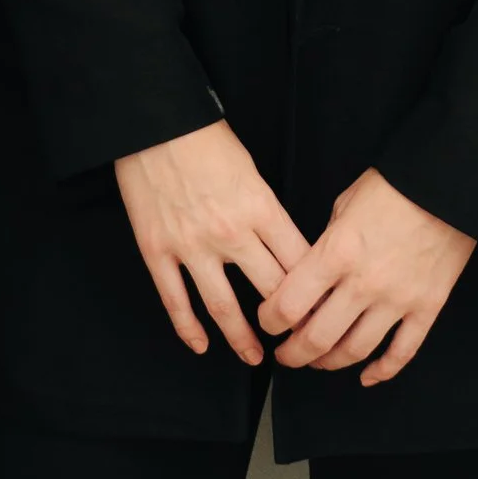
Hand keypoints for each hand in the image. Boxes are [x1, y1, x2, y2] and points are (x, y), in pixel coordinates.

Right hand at [114, 121, 309, 366]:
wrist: (154, 120)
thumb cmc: (205, 138)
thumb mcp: (250, 168)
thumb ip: (266, 209)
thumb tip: (284, 247)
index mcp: (259, 206)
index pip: (298, 262)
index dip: (315, 292)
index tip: (323, 310)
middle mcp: (230, 232)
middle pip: (270, 290)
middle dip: (289, 322)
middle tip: (298, 342)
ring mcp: (191, 245)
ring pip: (224, 307)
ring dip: (242, 339)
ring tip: (254, 357)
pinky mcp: (157, 250)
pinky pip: (175, 300)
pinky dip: (188, 328)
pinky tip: (200, 345)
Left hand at [259, 169, 474, 386]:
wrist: (448, 183)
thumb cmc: (394, 186)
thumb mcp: (345, 204)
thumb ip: (326, 243)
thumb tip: (313, 273)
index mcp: (338, 252)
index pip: (289, 304)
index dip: (270, 320)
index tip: (267, 321)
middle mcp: (364, 283)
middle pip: (317, 337)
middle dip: (293, 353)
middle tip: (285, 355)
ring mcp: (397, 299)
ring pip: (355, 351)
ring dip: (329, 363)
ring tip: (319, 362)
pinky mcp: (427, 307)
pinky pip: (402, 352)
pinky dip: (382, 371)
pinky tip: (366, 376)